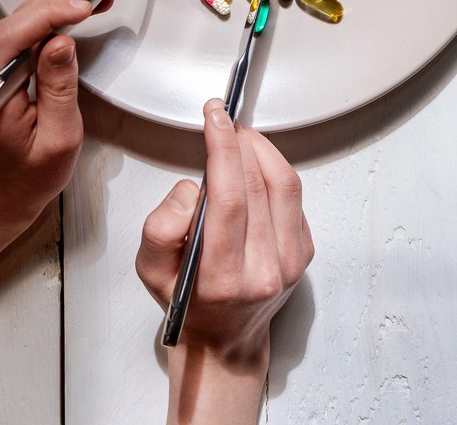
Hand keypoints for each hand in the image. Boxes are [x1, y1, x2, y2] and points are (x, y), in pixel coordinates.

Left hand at [0, 0, 117, 244]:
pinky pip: (22, 31)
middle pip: (19, 18)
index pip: (14, 36)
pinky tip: (77, 5)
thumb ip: (59, 89)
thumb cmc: (25, 178)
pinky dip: (51, 15)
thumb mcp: (57, 142)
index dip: (51, 13)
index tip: (85, 4)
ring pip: (21, 20)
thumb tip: (61, 43)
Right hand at [136, 100, 313, 368]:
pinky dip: (275, 171)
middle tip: (222, 120)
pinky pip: (294, 197)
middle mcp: (264, 272)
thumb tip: (191, 190)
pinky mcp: (304, 252)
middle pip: (258, 186)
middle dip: (238, 142)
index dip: (223, 150)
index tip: (215, 119)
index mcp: (223, 279)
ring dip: (260, 150)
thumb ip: (161, 228)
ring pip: (284, 185)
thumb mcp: (152, 271)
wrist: (224, 338)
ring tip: (238, 138)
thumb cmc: (187, 301)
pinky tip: (254, 166)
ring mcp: (291, 263)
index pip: (229, 200)